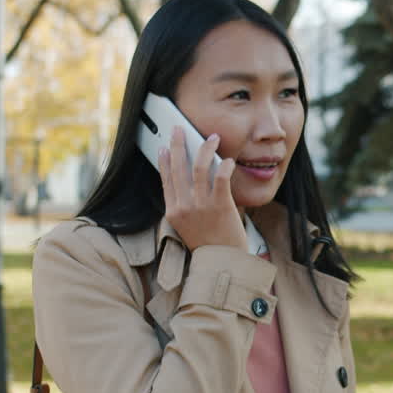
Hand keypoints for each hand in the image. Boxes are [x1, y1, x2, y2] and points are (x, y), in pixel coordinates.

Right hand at [158, 127, 244, 249]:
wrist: (223, 263)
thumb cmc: (208, 245)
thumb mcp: (187, 226)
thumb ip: (184, 206)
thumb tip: (190, 180)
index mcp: (173, 211)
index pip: (166, 179)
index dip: (165, 160)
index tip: (165, 146)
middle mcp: (184, 206)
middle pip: (179, 167)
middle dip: (179, 144)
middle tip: (180, 129)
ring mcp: (202, 205)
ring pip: (200, 168)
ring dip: (205, 148)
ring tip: (212, 138)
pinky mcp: (221, 205)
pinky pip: (221, 178)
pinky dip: (224, 165)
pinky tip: (228, 160)